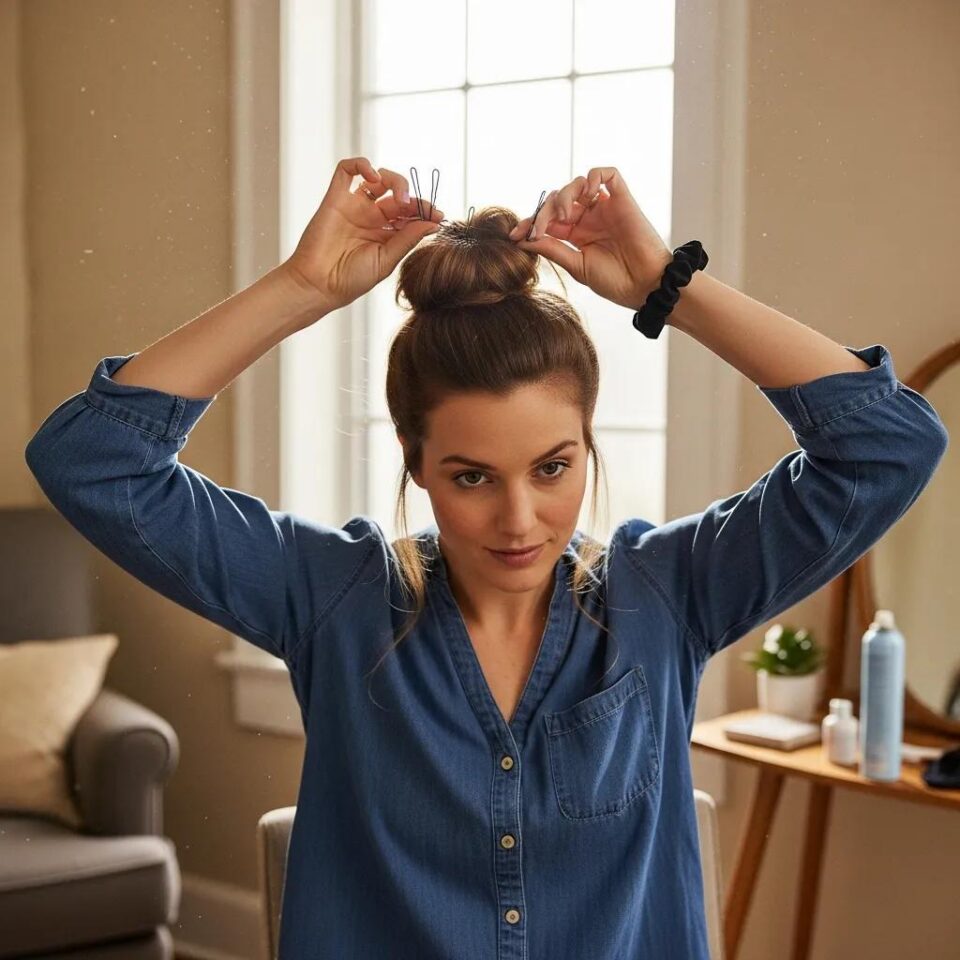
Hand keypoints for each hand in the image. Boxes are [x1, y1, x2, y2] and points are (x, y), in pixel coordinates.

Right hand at [283, 157, 443, 312]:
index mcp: (386, 235)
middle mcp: (371, 218)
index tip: (438, 216)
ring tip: (401, 197)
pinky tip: (373, 176)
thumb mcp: (387, 260)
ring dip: (395, 180)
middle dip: (413, 199)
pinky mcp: (335, 198)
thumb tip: (434, 223)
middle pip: (398, 197)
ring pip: (378, 179)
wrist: (319, 284)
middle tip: (419, 208)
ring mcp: (354, 207)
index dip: (425, 212)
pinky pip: (346, 171)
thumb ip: (408, 239)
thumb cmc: (351, 280)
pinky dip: (361, 164)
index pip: (410, 215)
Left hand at [507, 167, 671, 309]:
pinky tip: (588, 194)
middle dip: (542, 212)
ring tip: (565, 215)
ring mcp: (605, 207)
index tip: (514, 235)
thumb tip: (522, 241)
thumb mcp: (576, 265)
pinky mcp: (623, 199)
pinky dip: (593, 177)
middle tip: (538, 229)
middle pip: (557, 200)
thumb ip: (552, 249)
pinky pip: (607, 174)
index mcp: (576, 235)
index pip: (547, 219)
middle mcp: (589, 218)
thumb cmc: (615, 281)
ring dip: (564, 195)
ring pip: (577, 184)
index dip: (530, 223)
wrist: (645, 286)